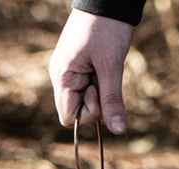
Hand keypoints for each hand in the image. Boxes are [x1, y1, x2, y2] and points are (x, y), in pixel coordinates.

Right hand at [48, 10, 134, 133]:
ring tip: (104, 66)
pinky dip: (100, 81)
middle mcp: (61, 76)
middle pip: (77, 110)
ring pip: (85, 98)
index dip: (88, 112)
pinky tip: (103, 65)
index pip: (69, 118)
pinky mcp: (78, 65)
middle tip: (104, 76)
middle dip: (95, 101)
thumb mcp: (111, 65)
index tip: (99, 89)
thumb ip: (112, 100)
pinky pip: (88, 86)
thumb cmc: (106, 27)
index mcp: (62, 77)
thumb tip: (117, 131)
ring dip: (100, 90)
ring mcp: (69, 70)